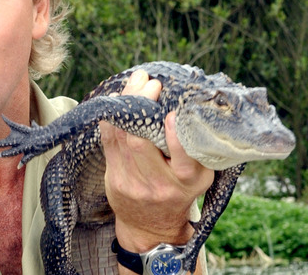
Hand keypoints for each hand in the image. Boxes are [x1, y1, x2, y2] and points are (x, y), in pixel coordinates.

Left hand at [100, 70, 214, 250]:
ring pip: (120, 138)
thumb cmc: (180, 190)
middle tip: (149, 82)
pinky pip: (108, 142)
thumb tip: (190, 105)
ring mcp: (132, 183)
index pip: (182, 158)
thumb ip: (196, 147)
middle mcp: (159, 184)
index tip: (173, 113)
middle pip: (140, 142)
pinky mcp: (114, 178)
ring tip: (134, 83)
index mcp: (187, 181)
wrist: (152, 225)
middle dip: (141, 106)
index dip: (175, 135)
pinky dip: (111, 118)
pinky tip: (116, 100)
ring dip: (125, 105)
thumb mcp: (199, 175)